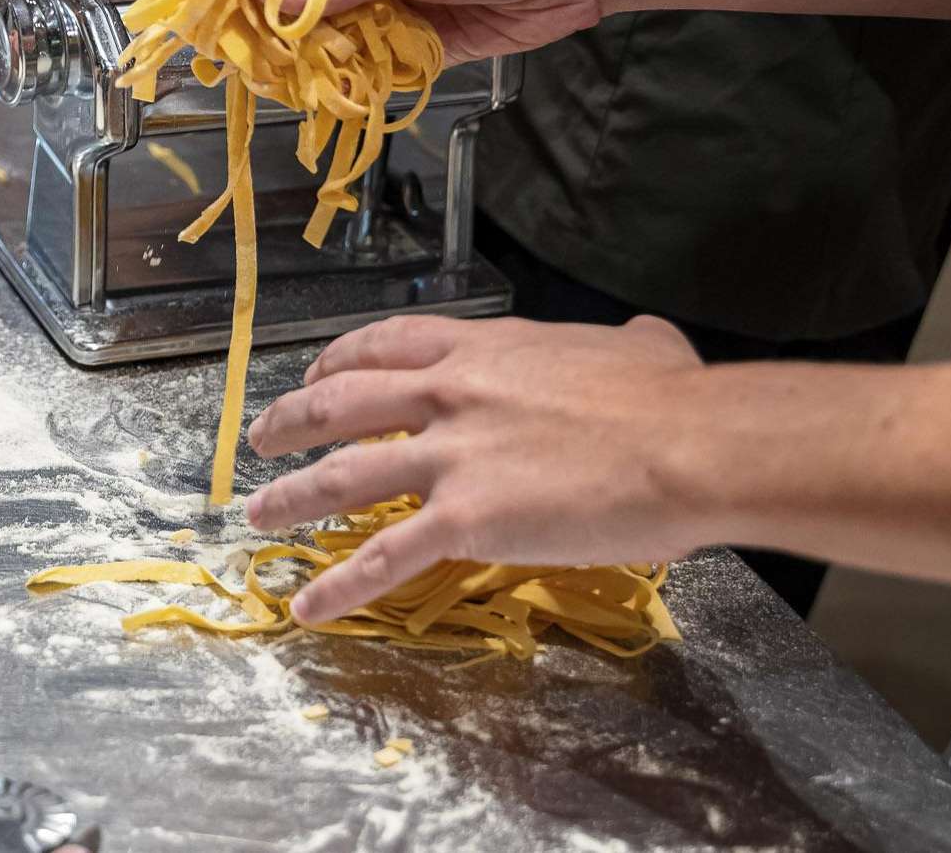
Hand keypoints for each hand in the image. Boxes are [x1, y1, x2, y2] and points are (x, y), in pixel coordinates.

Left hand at [243, 315, 714, 623]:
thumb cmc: (675, 400)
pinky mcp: (463, 521)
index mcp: (484, 349)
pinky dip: (339, 585)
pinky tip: (310, 606)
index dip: (338, 360)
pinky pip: (383, 558)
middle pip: (341, 404)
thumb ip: (622, 348)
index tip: (315, 374)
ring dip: (291, 497)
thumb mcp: (641, 348)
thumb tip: (644, 346)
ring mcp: (450, 458)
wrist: (692, 446)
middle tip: (261, 439)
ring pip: (343, 478)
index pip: (386, 344)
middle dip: (291, 421)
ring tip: (258, 515)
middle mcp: (450, 394)